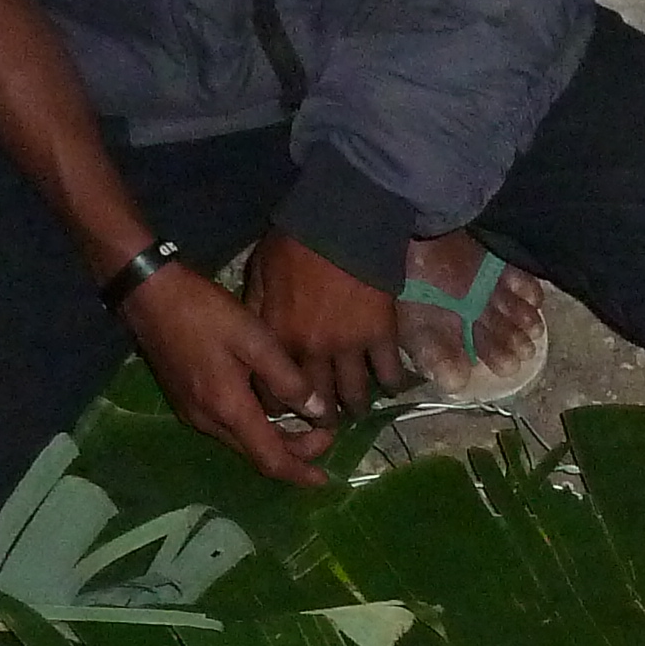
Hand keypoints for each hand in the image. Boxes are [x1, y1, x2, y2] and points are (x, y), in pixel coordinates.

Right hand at [123, 264, 331, 487]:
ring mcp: (192, 414)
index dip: (300, 473)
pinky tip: (267, 407)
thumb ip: (287, 378)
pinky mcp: (185, 402)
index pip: (271, 459)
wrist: (149, 295)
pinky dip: (253, 427)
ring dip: (273, 440)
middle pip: (257, 454)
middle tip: (323, 434)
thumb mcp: (254, 337)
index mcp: (229, 409)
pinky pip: (226, 427)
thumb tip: (315, 411)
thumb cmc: (204, 312)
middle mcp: (208, 422)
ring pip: (241, 442)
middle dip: (293, 453)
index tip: (325, 478)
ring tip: (303, 423)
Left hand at [243, 228, 409, 428]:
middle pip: (317, 402)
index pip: (273, 391)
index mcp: (280, 338)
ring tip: (355, 410)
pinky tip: (388, 386)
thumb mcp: (261, 272)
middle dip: (320, 418)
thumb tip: (255, 335)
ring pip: (353, 395)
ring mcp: (350, 348)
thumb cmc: (297, 243)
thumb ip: (258, 309)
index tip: (285, 408)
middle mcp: (313, 352)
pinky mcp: (382, 337)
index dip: (279, 406)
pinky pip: (388, 373)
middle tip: (324, 421)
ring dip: (354, 407)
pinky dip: (389, 383)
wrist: (345, 223)